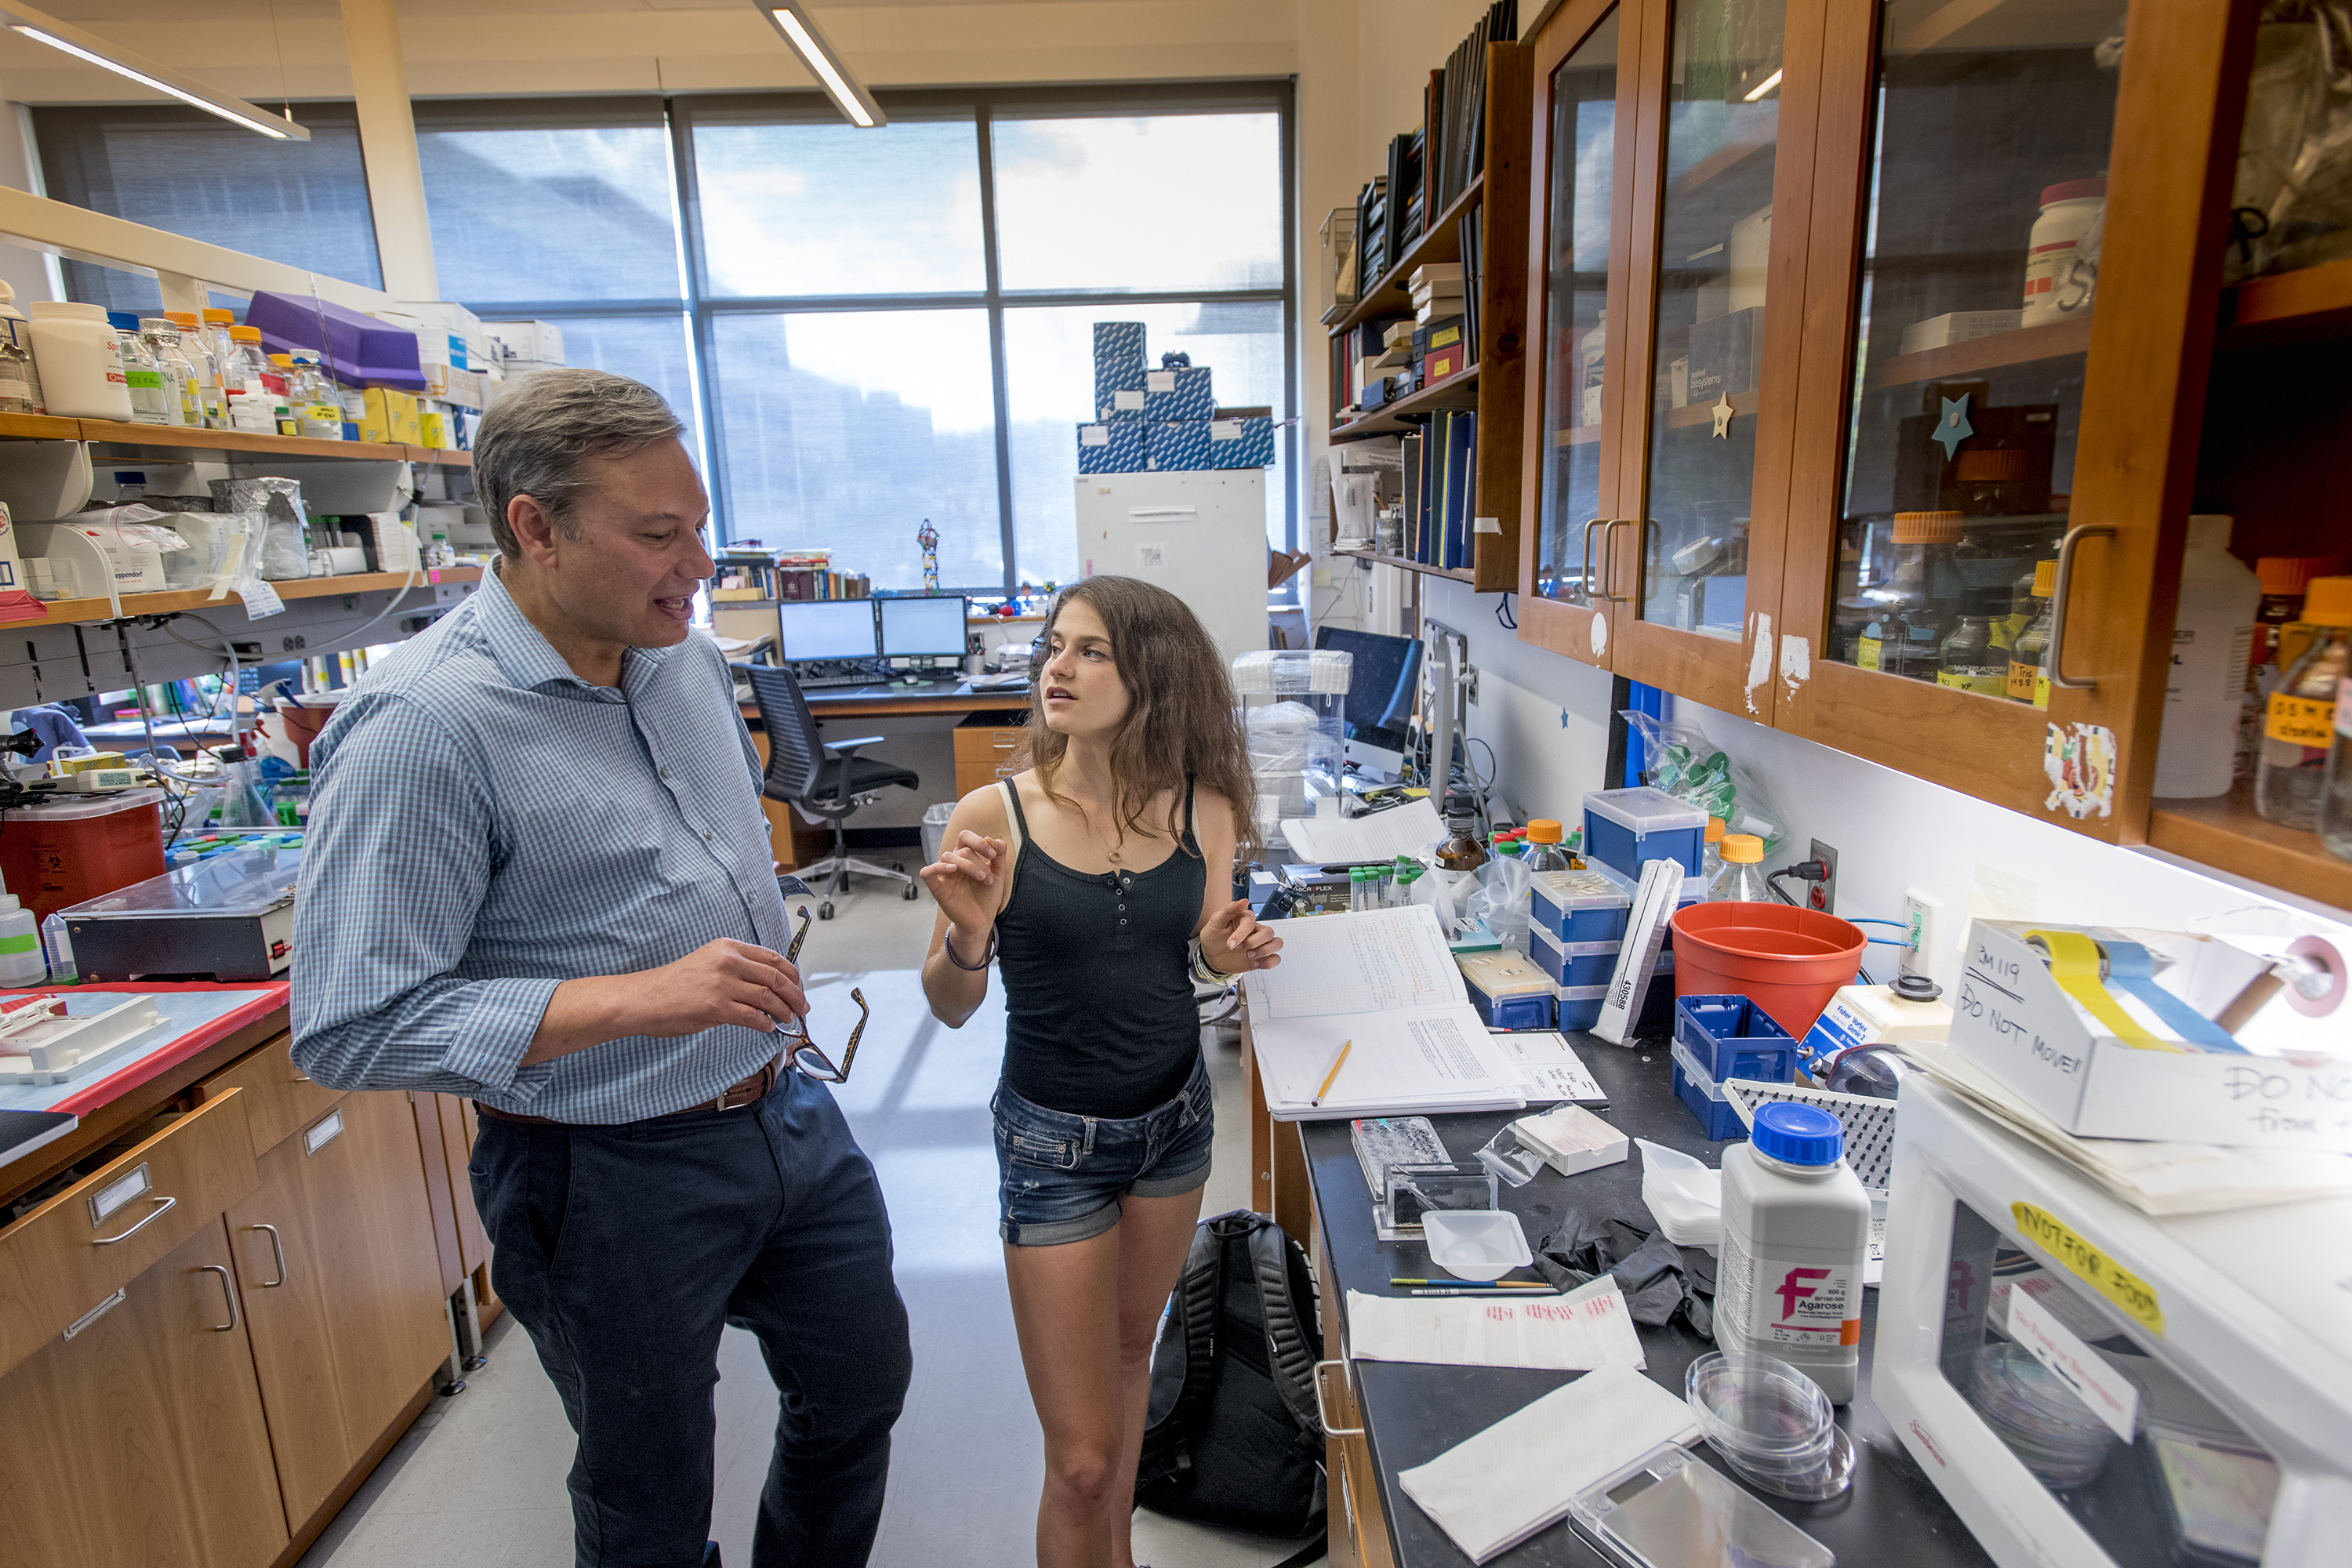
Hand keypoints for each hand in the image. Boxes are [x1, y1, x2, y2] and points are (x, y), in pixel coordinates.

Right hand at [622, 939, 806, 1035]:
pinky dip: (765, 1024)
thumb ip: (737, 968)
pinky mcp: (717, 1007)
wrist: (646, 997)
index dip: (792, 974)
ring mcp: (723, 984)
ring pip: (768, 997)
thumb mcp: (709, 962)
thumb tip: (768, 985)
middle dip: (795, 995)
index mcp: (728, 947)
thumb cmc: (676, 983)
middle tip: (802, 1007)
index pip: (773, 958)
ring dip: (784, 1010)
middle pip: (776, 977)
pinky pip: (752, 1016)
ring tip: (788, 1019)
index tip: (799, 987)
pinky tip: (768, 1027)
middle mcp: (728, 961)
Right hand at [920, 830, 1005, 954]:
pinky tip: (953, 870)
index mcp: (966, 857)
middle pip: (962, 850)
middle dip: (979, 862)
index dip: (979, 841)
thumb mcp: (999, 873)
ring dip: (969, 866)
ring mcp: (945, 876)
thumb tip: (991, 838)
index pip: (965, 837)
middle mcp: (953, 864)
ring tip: (982, 879)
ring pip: (948, 857)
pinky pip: (927, 872)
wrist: (982, 921)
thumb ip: (998, 854)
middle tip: (988, 877)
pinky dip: (937, 867)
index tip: (993, 854)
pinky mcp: (938, 889)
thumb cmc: (987, 897)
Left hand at [1200, 899, 1281, 972]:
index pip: (1251, 923)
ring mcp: (1259, 944)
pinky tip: (1254, 963)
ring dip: (1265, 951)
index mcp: (1246, 919)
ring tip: (1250, 956)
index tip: (1229, 944)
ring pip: (1277, 943)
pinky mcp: (1261, 957)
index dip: (1241, 934)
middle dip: (1254, 943)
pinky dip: (1268, 962)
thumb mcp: (1216, 921)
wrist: (1210, 954)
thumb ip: (1229, 910)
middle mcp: (1255, 930)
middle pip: (1269, 932)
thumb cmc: (1214, 935)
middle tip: (1240, 949)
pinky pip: (1275, 958)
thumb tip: (1243, 901)